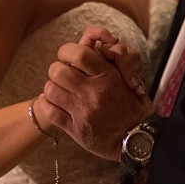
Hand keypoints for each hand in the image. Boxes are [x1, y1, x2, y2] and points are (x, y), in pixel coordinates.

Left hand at [40, 39, 154, 160]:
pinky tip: (55, 104)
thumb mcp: (128, 77)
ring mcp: (83, 111)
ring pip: (51, 90)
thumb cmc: (133, 105)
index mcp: (108, 77)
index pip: (78, 53)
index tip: (68, 56)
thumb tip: (91, 45)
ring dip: (52, 88)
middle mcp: (94, 92)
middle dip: (57, 70)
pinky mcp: (76, 129)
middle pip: (58, 70)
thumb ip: (110, 61)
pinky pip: (50, 111)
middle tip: (63, 74)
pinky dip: (48, 105)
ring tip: (59, 90)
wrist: (137, 138)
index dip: (67, 51)